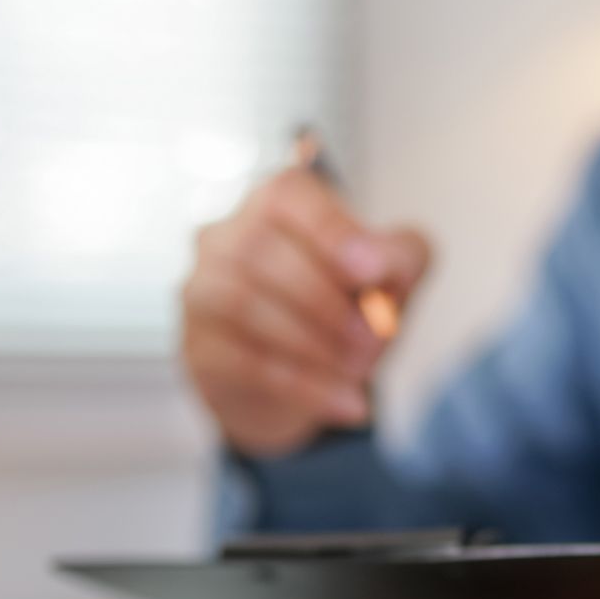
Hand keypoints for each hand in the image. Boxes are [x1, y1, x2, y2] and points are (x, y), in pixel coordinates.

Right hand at [182, 167, 431, 457]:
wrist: (302, 382)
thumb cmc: (345, 308)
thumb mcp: (391, 279)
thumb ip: (400, 258)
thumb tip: (380, 266)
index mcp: (274, 202)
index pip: (287, 195)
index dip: (330, 231)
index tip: (373, 273)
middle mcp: (225, 236)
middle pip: (259, 251)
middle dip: (326, 301)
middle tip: (375, 341)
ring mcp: (201, 291)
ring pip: (240, 304)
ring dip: (310, 343)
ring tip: (361, 371)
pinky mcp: (199, 348)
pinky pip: (242, 363)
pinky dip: (303, 386)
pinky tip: (347, 403)